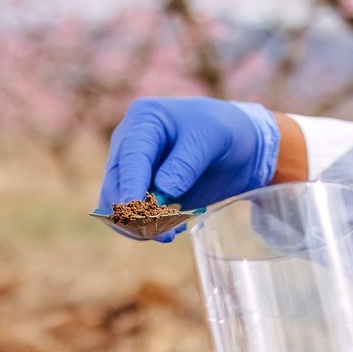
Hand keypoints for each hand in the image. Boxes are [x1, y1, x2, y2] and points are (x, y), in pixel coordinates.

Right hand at [98, 97, 279, 221]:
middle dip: (133, 211)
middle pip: (115, 184)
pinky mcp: (142, 192)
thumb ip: (187, 162)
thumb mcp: (213, 138)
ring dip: (140, 225)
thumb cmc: (223, 130)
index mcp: (143, 120)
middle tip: (162, 230)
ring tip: (171, 231)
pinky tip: (173, 229)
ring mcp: (132, 170)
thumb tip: (162, 190)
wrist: (237, 143)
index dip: (131, 184)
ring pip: (119, 206)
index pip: (130, 157)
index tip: (135, 208)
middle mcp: (128, 144)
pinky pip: (134, 217)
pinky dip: (149, 228)